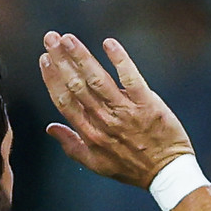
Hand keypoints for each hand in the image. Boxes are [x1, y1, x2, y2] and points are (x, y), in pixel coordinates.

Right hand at [40, 33, 194, 187]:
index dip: (52, 78)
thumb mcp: (97, 164)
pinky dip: (119, 59)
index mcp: (89, 134)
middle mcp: (104, 121)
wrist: (166, 173)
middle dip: (62, 60)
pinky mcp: (146, 103)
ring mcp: (125, 111)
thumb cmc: (132, 168)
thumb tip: (50, 127)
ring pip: (97, 79)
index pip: (65, 101)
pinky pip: (130, 78)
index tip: (44, 58)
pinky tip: (108, 43)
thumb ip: (72, 145)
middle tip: (50, 38)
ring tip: (68, 38)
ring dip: (81, 56)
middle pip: (77, 86)